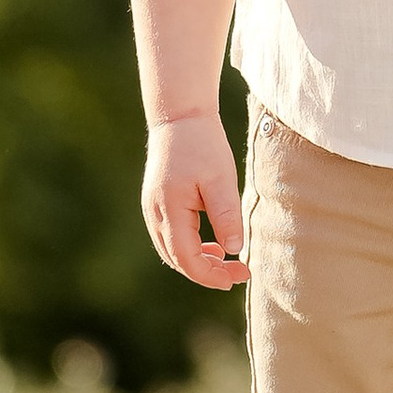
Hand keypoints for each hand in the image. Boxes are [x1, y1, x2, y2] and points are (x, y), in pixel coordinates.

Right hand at [142, 113, 246, 290]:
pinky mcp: (157, 203)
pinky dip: (190, 247)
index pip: (186, 258)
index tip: (237, 277)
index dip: (210, 275)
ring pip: (171, 250)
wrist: (180, 115)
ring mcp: (152, 208)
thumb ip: (226, 215)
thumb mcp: (221, 179)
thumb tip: (233, 250)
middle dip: (207, 272)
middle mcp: (155, 213)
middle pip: (177, 259)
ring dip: (198, 261)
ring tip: (228, 262)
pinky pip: (171, 236)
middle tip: (239, 273)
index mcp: (169, 209)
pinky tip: (213, 245)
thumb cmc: (202, 144)